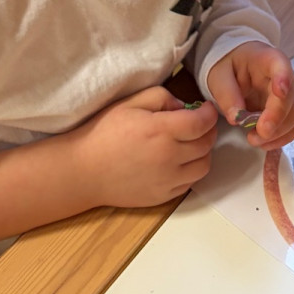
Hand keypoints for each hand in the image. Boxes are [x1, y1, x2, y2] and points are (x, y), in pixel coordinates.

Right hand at [72, 86, 218, 209]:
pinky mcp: (163, 196)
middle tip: (200, 124)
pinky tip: (179, 162)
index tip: (206, 109)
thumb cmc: (103, 133)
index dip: (209, 113)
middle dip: (208, 130)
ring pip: (203, 166)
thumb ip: (161, 97)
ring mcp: (167, 180)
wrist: (84, 171)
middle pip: (206, 144)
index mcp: (161, 131)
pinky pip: (190, 183)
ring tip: (191, 144)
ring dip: (203, 153)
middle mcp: (169, 157)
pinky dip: (191, 171)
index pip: (201, 123)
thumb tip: (183, 106)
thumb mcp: (129, 103)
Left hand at [207, 42, 293, 150]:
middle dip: (276, 119)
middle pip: (291, 98)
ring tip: (254, 140)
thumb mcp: (219, 76)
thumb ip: (226, 95)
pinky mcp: (289, 109)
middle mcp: (285, 75)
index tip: (280, 92)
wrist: (237, 67)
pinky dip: (282, 138)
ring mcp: (290, 93)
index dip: (283, 78)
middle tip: (256, 135)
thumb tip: (237, 118)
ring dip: (278, 133)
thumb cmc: (229, 67)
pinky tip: (265, 143)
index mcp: (267, 59)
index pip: (280, 65)